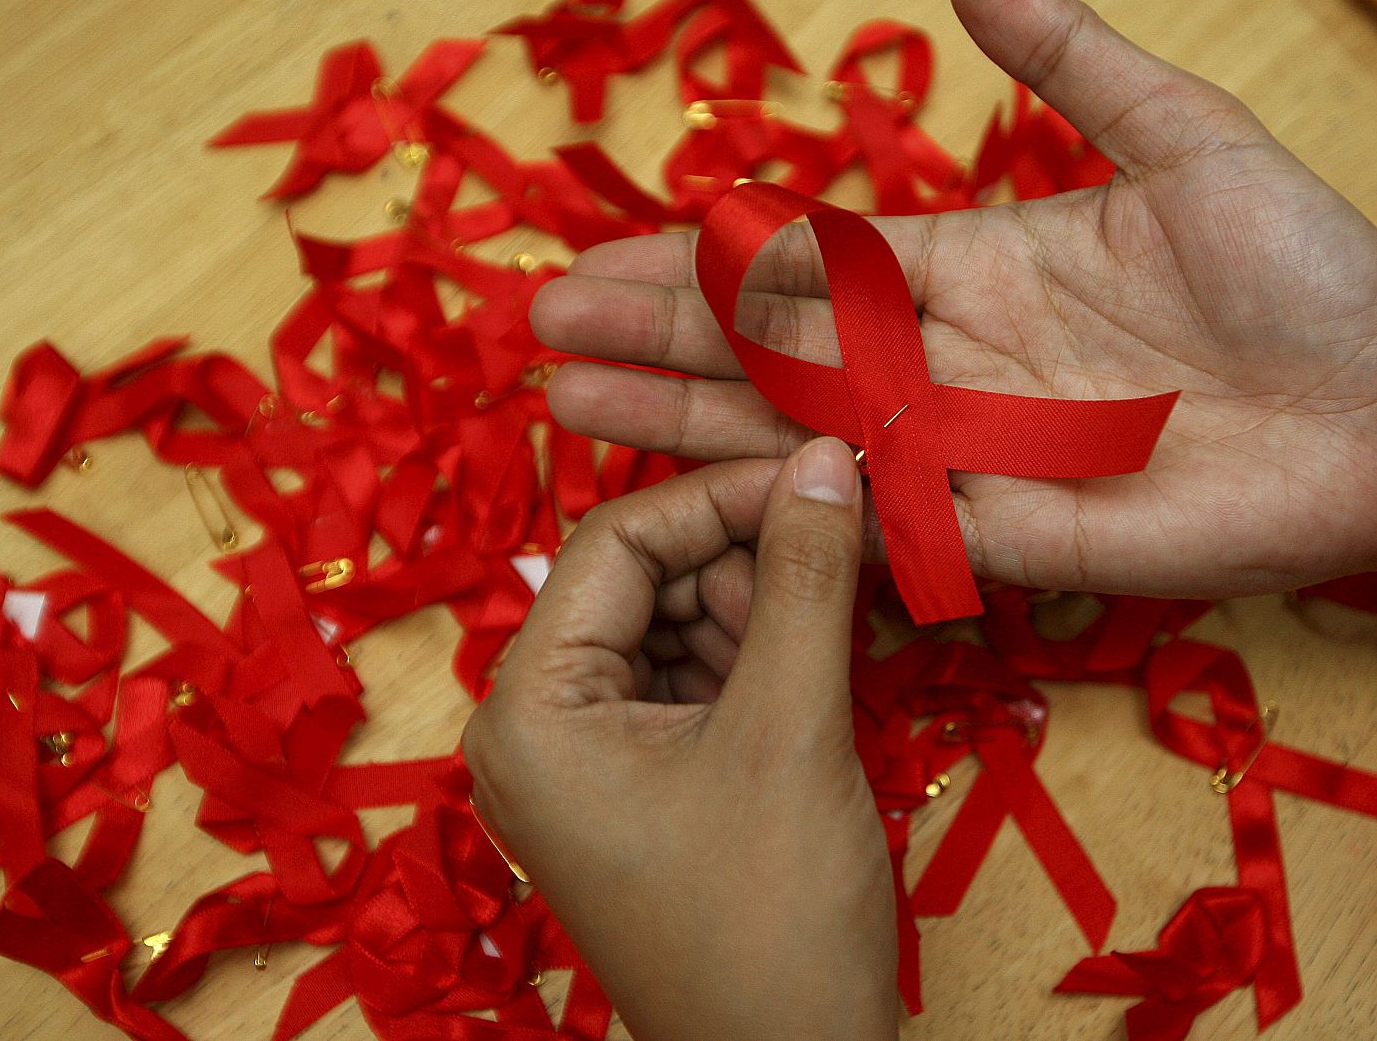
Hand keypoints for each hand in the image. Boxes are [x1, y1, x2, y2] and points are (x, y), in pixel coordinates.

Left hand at [462, 439, 897, 1040]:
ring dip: (759, 609)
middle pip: (643, 582)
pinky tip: (819, 663)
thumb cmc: (771, 919)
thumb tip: (826, 457)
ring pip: (674, 627)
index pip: (615, 542)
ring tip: (840, 619)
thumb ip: (801, 578)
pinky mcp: (635, 788)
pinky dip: (756, 661)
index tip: (821, 471)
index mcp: (530, 709)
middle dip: (744, 558)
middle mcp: (536, 727)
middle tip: (846, 544)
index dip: (721, 494)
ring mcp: (584, 762)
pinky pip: (690, 685)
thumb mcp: (788, 727)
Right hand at [531, 0, 1376, 598]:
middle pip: (769, 352)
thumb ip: (1073, 60)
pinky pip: (873, 519)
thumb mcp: (1184, 139)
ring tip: (574, 405)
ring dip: (684, 421)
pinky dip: (785, 506)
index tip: (601, 256)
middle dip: (653, 337)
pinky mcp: (1002, 534)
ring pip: (797, 437)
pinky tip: (698, 492)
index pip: (801, 265)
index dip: (698, 261)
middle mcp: (945, 362)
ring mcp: (964, 452)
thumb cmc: (1301, 273)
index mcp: (969, 268)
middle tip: (540, 329)